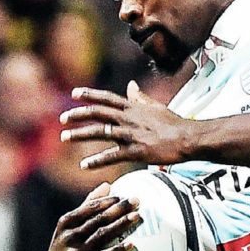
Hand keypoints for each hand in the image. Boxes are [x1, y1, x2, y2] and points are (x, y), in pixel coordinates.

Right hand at [45, 182, 140, 250]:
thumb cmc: (68, 245)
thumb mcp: (70, 226)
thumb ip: (88, 206)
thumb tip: (107, 185)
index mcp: (66, 222)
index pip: (89, 208)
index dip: (108, 201)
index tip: (123, 196)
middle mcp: (71, 235)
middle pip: (98, 219)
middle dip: (118, 209)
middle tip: (136, 201)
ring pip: (103, 235)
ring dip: (121, 225)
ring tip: (136, 217)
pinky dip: (118, 250)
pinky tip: (131, 245)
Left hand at [60, 81, 193, 170]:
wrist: (187, 138)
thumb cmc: (174, 124)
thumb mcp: (156, 106)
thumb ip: (140, 98)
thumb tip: (131, 86)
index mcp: (133, 108)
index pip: (106, 98)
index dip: (89, 94)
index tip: (74, 93)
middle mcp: (128, 119)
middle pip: (97, 113)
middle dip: (77, 114)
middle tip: (62, 118)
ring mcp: (131, 135)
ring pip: (99, 133)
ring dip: (80, 134)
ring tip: (64, 137)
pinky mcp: (136, 152)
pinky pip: (111, 156)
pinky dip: (96, 160)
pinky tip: (84, 164)